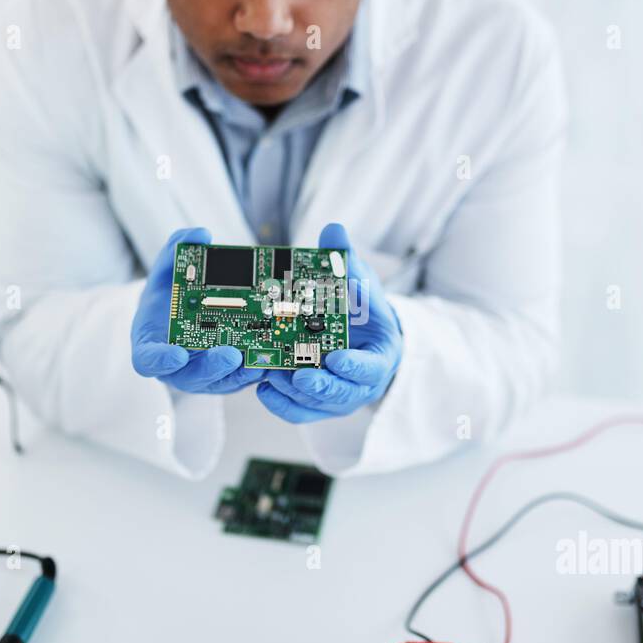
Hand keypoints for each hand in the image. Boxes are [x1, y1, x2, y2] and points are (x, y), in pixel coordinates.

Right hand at [131, 227, 265, 394]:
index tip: (176, 354)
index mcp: (152, 344)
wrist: (179, 316)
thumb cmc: (167, 299)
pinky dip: (258, 368)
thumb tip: (199, 234)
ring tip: (262, 357)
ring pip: (222, 382)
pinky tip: (275, 354)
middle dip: (213, 367)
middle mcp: (177, 367)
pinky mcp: (227, 377)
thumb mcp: (165, 272)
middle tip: (232, 354)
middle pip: (192, 377)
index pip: (149, 360)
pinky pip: (242, 378)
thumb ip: (175, 253)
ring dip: (243, 372)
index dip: (161, 361)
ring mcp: (203, 375)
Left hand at [257, 223, 402, 422]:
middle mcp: (359, 385)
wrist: (362, 338)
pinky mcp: (316, 406)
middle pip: (340, 394)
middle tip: (296, 373)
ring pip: (315, 405)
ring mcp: (337, 399)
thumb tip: (333, 230)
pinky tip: (263, 387)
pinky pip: (298, 412)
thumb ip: (346, 263)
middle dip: (318, 385)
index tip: (336, 358)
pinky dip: (280, 403)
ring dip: (292, 392)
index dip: (354, 366)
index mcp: (379, 358)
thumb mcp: (359, 284)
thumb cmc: (362, 312)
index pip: (370, 369)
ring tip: (271, 373)